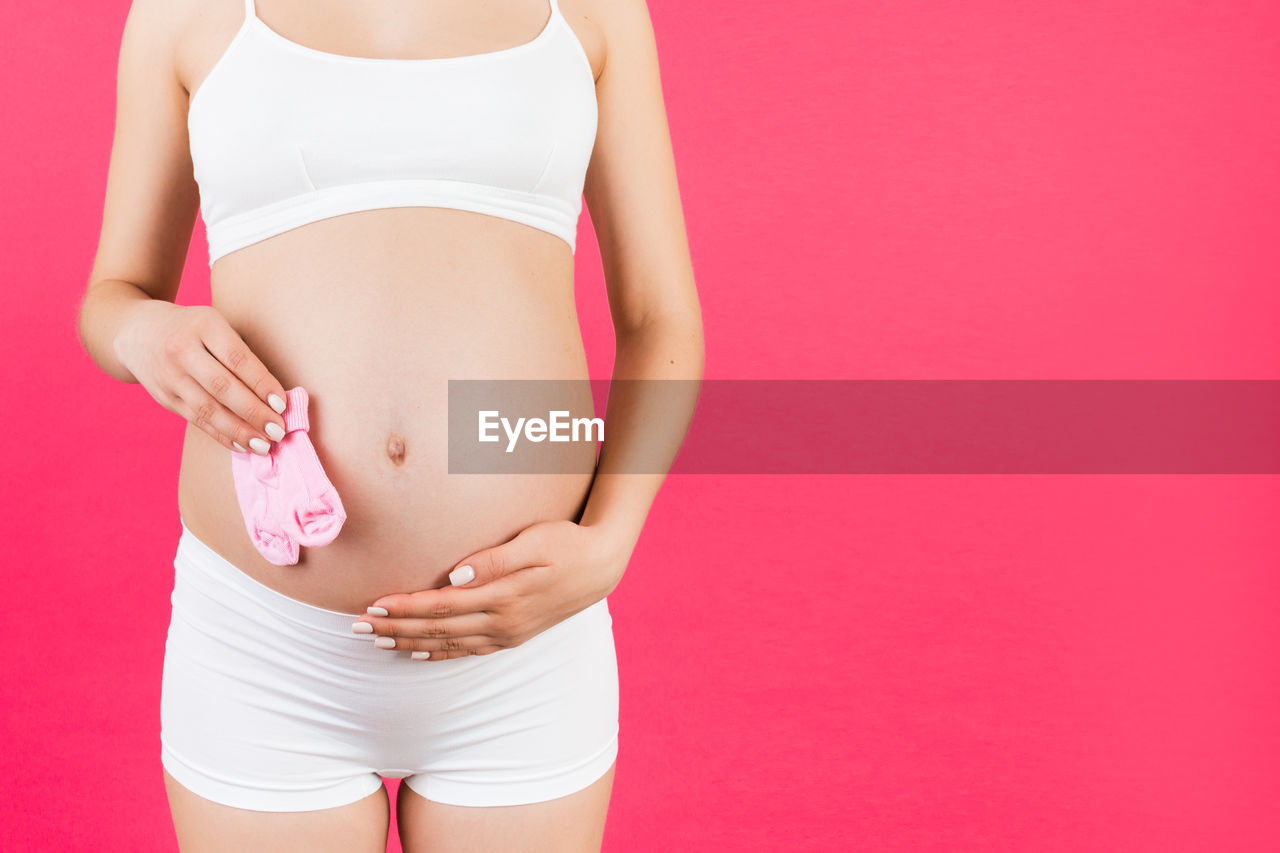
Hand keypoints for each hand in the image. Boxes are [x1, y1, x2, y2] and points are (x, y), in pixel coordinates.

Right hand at [114, 301, 287, 453]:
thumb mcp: (215, 326)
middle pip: (222, 387)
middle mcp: (182, 350)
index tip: (282, 404)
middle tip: (278, 430)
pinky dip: (221, 435)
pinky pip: (196, 420)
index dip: (262, 384)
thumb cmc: (193, 329)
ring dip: (239, 431)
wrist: (137, 331)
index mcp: (203, 325)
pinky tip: (241, 445)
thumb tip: (274, 396)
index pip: (237, 359)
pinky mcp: (164, 397)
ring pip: (208, 409)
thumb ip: (239, 354)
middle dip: (254, 412)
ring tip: (264, 445)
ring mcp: (170, 375)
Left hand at [352, 519, 628, 659]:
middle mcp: (502, 621)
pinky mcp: (513, 635)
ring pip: (448, 643)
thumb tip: (456, 573)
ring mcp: (508, 632)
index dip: (404, 606)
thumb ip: (495, 559)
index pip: (441, 605)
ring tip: (376, 642)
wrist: (602, 565)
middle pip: (437, 628)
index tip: (372, 604)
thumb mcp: (535, 541)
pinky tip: (418, 654)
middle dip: (395, 628)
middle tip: (356, 628)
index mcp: (503, 596)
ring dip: (409, 642)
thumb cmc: (566, 542)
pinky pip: (469, 651)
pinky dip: (440, 654)